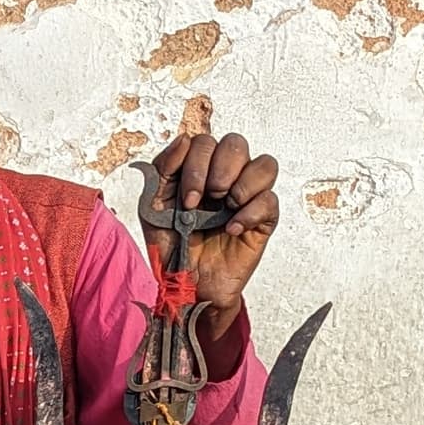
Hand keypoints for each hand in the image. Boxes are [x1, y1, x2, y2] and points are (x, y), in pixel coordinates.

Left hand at [141, 97, 277, 333]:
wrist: (185, 285)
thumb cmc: (170, 244)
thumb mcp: (153, 205)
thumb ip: (163, 169)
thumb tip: (184, 139)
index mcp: (199, 169)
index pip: (205, 142)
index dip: (195, 164)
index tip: (185, 199)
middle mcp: (226, 177)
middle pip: (236, 143)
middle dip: (218, 168)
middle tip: (206, 199)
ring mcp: (247, 197)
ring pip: (265, 164)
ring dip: (243, 183)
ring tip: (225, 206)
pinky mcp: (263, 220)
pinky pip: (270, 201)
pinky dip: (250, 213)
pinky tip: (232, 230)